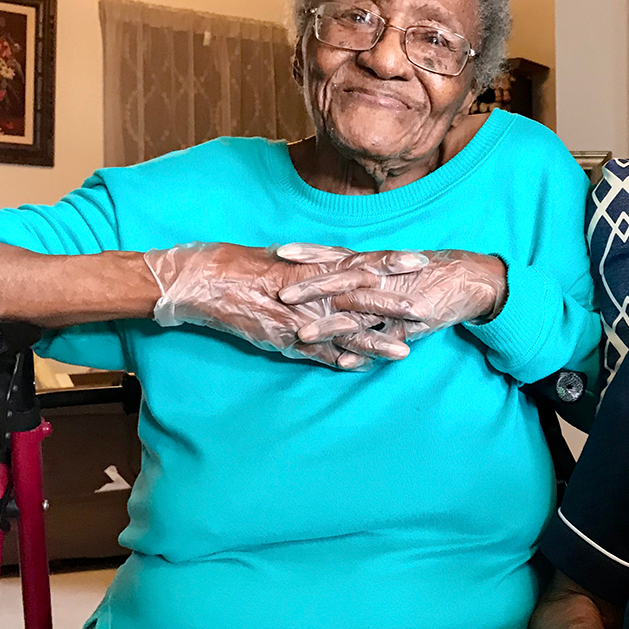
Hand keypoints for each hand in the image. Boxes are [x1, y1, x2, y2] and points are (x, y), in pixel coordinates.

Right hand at [143, 243, 425, 367]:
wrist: (203, 281)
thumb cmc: (241, 263)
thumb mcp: (283, 258)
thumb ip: (314, 263)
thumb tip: (338, 261)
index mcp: (313, 266)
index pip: (360, 261)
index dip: (390, 261)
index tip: (419, 259)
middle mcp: (310, 291)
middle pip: (360, 299)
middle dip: (393, 306)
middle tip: (425, 308)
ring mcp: (299, 317)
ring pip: (344, 333)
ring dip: (375, 343)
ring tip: (405, 351)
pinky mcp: (284, 339)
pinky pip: (317, 354)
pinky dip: (338, 362)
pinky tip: (360, 370)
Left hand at [275, 244, 507, 357]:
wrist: (468, 280)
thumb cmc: (428, 271)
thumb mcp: (392, 266)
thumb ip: (365, 268)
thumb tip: (332, 267)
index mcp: (374, 264)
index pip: (337, 255)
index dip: (310, 253)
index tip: (280, 250)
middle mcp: (381, 280)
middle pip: (340, 282)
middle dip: (310, 289)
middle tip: (281, 295)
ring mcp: (394, 303)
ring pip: (356, 314)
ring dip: (329, 326)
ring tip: (303, 336)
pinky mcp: (408, 325)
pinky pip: (383, 341)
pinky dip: (365, 353)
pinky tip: (345, 365)